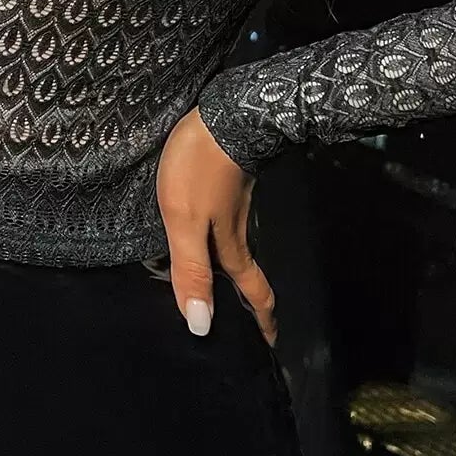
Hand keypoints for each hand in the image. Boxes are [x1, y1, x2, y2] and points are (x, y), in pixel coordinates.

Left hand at [156, 107, 276, 347]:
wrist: (226, 111)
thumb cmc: (202, 168)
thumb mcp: (185, 221)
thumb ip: (191, 269)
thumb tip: (201, 325)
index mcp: (231, 245)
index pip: (251, 291)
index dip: (261, 320)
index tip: (270, 344)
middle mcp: (236, 228)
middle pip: (244, 273)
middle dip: (247, 302)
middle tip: (246, 326)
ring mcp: (233, 203)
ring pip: (234, 247)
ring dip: (231, 273)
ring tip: (220, 289)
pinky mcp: (226, 182)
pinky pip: (224, 224)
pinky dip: (220, 243)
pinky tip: (206, 239)